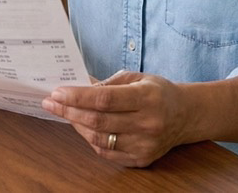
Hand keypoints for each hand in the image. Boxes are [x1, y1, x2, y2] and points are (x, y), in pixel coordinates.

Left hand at [41, 70, 189, 166]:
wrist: (186, 116)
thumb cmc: (158, 93)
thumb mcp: (137, 77)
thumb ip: (108, 83)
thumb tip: (78, 85)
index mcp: (147, 98)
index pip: (105, 99)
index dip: (77, 97)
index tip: (57, 92)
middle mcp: (148, 124)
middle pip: (98, 120)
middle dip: (69, 110)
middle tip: (51, 102)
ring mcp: (145, 145)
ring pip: (99, 139)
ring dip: (77, 125)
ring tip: (65, 113)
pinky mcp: (142, 159)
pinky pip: (107, 152)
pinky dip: (90, 139)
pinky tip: (82, 127)